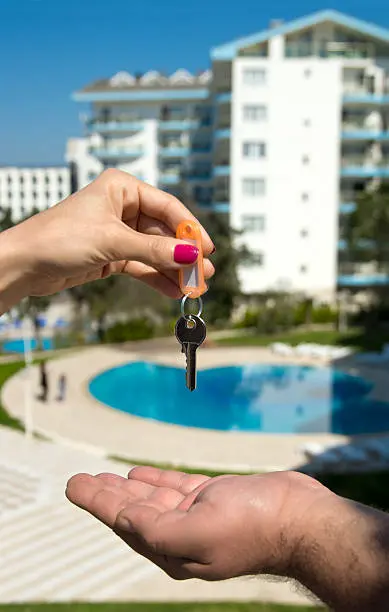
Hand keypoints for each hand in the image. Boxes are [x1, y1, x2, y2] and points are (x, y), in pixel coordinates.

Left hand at [0, 169, 214, 305]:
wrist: (25, 264)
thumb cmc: (59, 238)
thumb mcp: (112, 242)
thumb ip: (153, 250)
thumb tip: (191, 256)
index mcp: (122, 189)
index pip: (167, 207)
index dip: (190, 229)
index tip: (207, 249)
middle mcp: (122, 207)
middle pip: (164, 232)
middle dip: (184, 254)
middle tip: (204, 273)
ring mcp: (118, 232)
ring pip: (155, 251)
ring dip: (173, 269)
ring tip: (194, 287)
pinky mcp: (112, 255)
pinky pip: (142, 265)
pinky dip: (157, 278)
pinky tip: (173, 291)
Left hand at [66, 466, 329, 580]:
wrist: (301, 518)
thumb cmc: (254, 527)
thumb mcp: (197, 532)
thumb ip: (155, 529)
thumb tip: (123, 521)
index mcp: (174, 551)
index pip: (125, 524)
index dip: (98, 503)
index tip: (76, 485)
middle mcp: (182, 536)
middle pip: (134, 512)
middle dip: (106, 495)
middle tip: (81, 479)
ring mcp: (198, 516)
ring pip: (152, 498)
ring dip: (127, 487)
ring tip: (104, 475)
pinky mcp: (213, 498)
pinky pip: (176, 487)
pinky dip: (156, 480)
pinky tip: (139, 474)